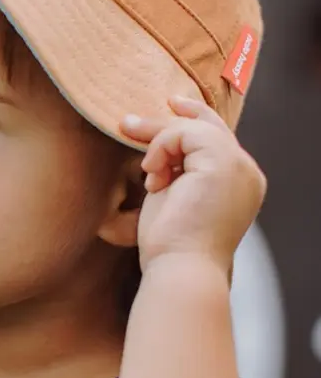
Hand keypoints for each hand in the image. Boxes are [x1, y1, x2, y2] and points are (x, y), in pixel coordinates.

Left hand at [119, 95, 265, 273]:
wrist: (180, 268)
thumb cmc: (171, 246)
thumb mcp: (174, 198)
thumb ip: (176, 172)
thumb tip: (156, 151)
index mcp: (239, 183)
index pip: (217, 140)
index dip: (190, 123)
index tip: (165, 110)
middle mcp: (246, 172)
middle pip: (210, 127)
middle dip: (169, 120)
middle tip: (130, 122)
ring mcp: (239, 165)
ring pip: (194, 128)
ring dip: (159, 144)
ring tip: (149, 176)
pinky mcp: (223, 162)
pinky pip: (185, 132)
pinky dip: (161, 149)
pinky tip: (153, 176)